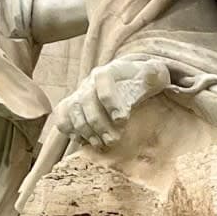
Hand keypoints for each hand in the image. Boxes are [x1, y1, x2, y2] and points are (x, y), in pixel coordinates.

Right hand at [49, 56, 170, 151]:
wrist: (125, 83)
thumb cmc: (140, 81)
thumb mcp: (153, 74)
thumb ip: (154, 73)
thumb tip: (150, 74)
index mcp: (107, 71)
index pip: (103, 83)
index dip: (111, 102)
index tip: (122, 120)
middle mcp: (89, 82)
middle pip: (86, 101)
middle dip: (99, 124)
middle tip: (113, 140)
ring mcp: (78, 95)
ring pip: (73, 112)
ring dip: (86, 131)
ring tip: (101, 144)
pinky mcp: (72, 108)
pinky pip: (62, 119)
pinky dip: (69, 131)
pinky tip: (84, 141)